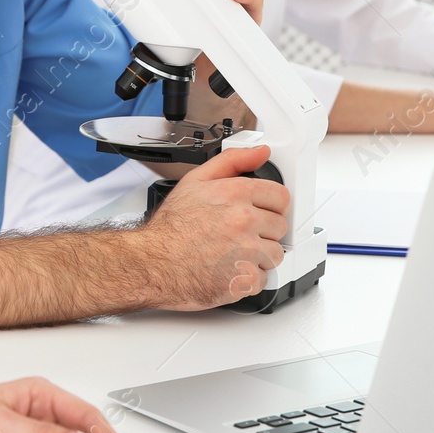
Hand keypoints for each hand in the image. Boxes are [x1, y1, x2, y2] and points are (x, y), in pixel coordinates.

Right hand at [137, 144, 287, 308]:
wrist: (153, 263)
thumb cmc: (170, 227)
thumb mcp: (195, 181)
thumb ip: (232, 161)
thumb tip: (261, 153)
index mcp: (236, 194)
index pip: (280, 197)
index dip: (271, 206)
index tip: (262, 213)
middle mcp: (244, 221)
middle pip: (279, 227)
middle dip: (263, 232)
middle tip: (239, 236)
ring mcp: (246, 252)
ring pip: (274, 255)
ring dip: (258, 257)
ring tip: (233, 254)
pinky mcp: (244, 280)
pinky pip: (262, 280)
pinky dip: (248, 280)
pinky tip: (229, 271)